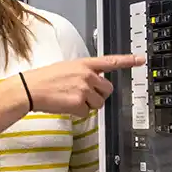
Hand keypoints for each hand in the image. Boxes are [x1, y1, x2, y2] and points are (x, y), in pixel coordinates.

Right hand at [19, 55, 144, 116]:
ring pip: (98, 103)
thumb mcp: (66, 68)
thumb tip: (93, 82)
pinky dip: (77, 112)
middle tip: (84, 95)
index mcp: (84, 64)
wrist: (30, 89)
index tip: (141, 59)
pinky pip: (86, 112)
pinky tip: (65, 105)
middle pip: (108, 90)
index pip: (110, 61)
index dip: (128, 60)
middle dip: (99, 95)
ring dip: (87, 105)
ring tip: (70, 99)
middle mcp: (87, 75)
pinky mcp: (79, 102)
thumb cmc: (44, 79)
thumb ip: (83, 73)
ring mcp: (84, 89)